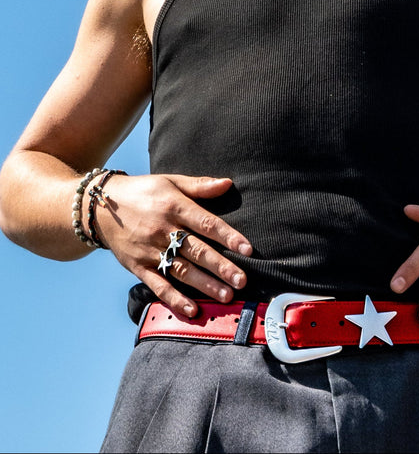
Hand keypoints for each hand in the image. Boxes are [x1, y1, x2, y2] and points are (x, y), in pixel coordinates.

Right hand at [92, 174, 251, 317]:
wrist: (100, 205)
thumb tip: (228, 183)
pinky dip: (174, 298)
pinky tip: (192, 309)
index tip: (247, 249)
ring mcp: (149, 250)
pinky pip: (158, 285)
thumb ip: (200, 186)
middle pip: (197, 250)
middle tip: (242, 280)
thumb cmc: (143, 191)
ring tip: (226, 296)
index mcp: (175, 206)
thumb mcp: (170, 181)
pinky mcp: (137, 266)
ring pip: (181, 270)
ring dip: (205, 285)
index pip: (206, 223)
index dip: (228, 236)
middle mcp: (163, 230)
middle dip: (221, 267)